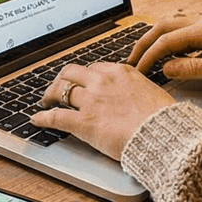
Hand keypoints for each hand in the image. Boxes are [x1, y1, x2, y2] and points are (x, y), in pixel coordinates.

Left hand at [32, 63, 175, 160]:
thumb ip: (138, 91)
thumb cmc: (164, 119)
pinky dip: (43, 118)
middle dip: (62, 79)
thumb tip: (137, 98)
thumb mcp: (153, 94)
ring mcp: (91, 100)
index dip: (84, 75)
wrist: (163, 133)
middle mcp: (102, 81)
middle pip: (72, 73)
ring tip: (45, 102)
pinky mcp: (83, 122)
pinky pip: (56, 117)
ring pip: (60, 91)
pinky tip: (37, 119)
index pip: (94, 68)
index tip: (81, 81)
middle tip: (58, 87)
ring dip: (49, 96)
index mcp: (121, 72)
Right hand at [127, 15, 201, 85]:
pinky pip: (180, 27)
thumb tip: (166, 69)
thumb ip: (193, 69)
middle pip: (162, 28)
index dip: (149, 56)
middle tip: (130, 61)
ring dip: (153, 38)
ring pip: (169, 25)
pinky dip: (166, 36)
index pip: (166, 41)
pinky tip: (163, 47)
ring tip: (142, 55)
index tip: (138, 71)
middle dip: (143, 44)